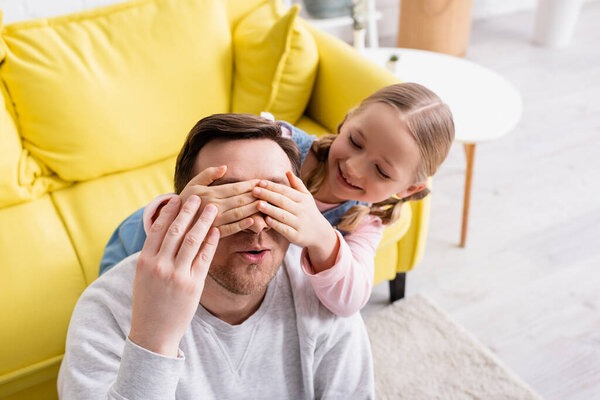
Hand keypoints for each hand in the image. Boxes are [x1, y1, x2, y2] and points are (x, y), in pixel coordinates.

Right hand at [129, 195, 218, 356]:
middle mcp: (160, 266)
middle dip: (188, 211)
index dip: (169, 212)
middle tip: (198, 197)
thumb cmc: (148, 302)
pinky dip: (211, 241)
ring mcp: (177, 275)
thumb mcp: (143, 276)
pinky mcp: (193, 285)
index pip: (158, 229)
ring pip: (192, 240)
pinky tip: (217, 230)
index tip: (178, 198)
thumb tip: (163, 231)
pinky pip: (204, 257)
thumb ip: (152, 254)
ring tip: (212, 208)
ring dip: (204, 221)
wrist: (153, 333)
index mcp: (144, 261)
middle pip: (176, 231)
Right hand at [178, 166, 260, 236]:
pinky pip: (230, 229)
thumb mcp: (193, 184)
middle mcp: (213, 206)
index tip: (263, 181)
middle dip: (256, 194)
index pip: (235, 187)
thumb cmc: (184, 201)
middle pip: (240, 199)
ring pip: (238, 213)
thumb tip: (225, 167)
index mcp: (210, 193)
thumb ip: (208, 174)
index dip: (250, 184)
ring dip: (253, 208)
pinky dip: (242, 225)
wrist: (170, 224)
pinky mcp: (212, 233)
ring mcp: (213, 221)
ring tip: (267, 203)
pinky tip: (254, 221)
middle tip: (271, 191)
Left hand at [253, 171, 338, 270]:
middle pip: (283, 201)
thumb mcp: (307, 197)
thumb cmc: (309, 212)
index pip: (286, 191)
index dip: (273, 186)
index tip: (260, 182)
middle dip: (268, 195)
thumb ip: (297, 184)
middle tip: (254, 191)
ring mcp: (300, 224)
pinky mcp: (297, 236)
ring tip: (258, 204)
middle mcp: (302, 210)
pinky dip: (276, 225)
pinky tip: (266, 220)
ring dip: (270, 209)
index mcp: (303, 199)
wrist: (321, 233)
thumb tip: (287, 171)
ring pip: (283, 215)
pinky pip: (285, 230)